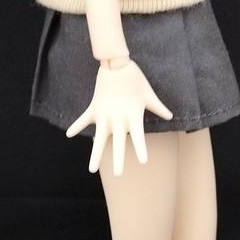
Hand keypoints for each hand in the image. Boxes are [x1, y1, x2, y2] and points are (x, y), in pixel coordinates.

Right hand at [65, 59, 172, 175]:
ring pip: (99, 139)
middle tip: (119, 175)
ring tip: (92, 170)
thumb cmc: (136, 79)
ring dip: (95, 154)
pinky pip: (84, 119)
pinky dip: (76, 126)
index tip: (143, 162)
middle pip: (118, 144)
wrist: (117, 64)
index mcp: (133, 116)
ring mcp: (105, 115)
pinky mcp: (94, 108)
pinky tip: (68, 135)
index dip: (141, 149)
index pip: (138, 136)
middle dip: (118, 160)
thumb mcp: (149, 94)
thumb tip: (170, 117)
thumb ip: (159, 107)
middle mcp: (118, 119)